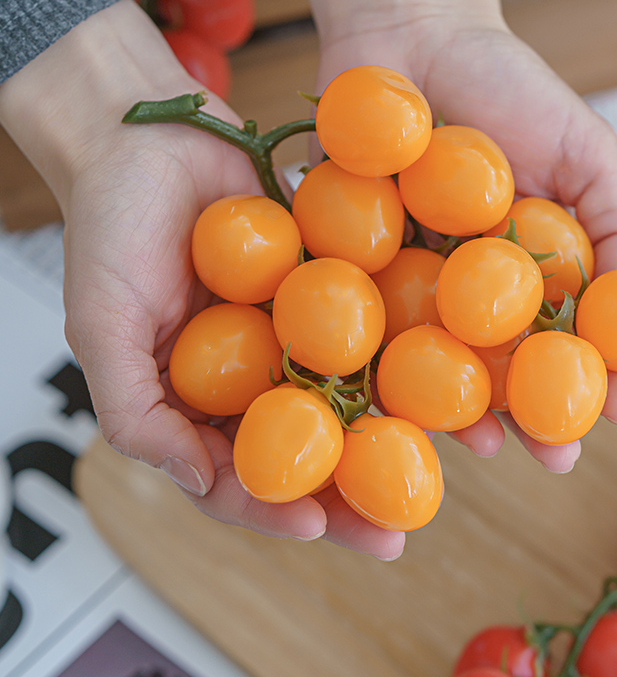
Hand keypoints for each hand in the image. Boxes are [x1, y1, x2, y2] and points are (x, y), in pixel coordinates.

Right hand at [0, 0, 405, 560]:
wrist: (153, 140)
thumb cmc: (111, 227)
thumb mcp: (101, 324)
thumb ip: (134, 410)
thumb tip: (196, 479)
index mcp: (199, 404)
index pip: (235, 476)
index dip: (271, 508)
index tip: (313, 524)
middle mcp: (256, 380)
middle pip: (309, 454)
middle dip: (350, 498)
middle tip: (395, 536)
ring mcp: (300, 337)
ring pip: (354, 399)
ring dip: (401, 434)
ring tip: (451, 464)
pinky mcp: (336, 291)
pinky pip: (377, 329)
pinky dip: (414, 353)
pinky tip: (456, 376)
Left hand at [302, 0, 616, 473]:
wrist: (409, 41)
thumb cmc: (506, 87)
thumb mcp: (584, 146)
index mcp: (529, 269)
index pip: (568, 336)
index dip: (597, 377)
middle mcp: (470, 290)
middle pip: (504, 364)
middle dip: (533, 414)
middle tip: (555, 459)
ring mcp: (411, 286)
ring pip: (437, 362)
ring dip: (463, 409)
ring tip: (486, 445)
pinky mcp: (349, 271)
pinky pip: (366, 327)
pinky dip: (383, 365)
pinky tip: (402, 401)